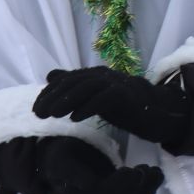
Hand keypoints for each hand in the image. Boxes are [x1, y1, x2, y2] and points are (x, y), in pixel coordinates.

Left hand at [33, 66, 190, 148]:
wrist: (158, 111)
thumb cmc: (125, 105)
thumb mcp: (95, 97)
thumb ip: (75, 87)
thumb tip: (50, 76)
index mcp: (94, 75)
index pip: (67, 81)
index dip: (49, 93)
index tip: (36, 108)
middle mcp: (103, 76)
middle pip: (74, 83)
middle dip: (53, 97)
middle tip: (38, 113)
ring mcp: (116, 83)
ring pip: (87, 88)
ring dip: (67, 101)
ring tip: (52, 115)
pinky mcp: (126, 95)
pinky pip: (104, 99)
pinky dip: (89, 107)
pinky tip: (75, 118)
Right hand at [38, 139, 164, 193]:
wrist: (63, 160)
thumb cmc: (62, 157)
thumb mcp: (61, 159)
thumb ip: (72, 171)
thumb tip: (89, 184)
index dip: (120, 186)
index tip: (130, 169)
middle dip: (137, 187)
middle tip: (147, 168)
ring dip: (147, 191)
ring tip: (154, 172)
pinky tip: (155, 178)